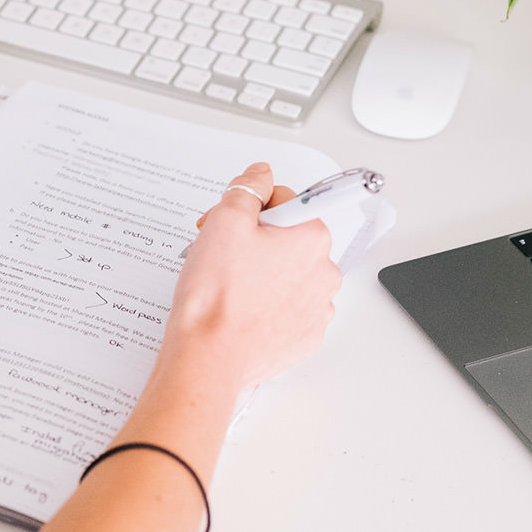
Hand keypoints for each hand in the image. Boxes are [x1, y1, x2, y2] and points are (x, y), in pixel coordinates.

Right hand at [165, 162, 340, 390]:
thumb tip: (261, 176)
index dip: (250, 208)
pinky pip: (287, 306)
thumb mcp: (224, 219)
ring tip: (229, 286)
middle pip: (287, 237)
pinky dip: (266, 303)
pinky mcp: (304, 336)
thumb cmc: (215, 294)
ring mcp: (317, 308)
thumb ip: (247, 187)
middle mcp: (324, 271)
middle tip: (222, 255)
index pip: (284, 200)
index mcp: (312, 237)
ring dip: (261, 271)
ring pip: (287, 272)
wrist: (207, 356)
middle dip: (255, 240)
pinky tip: (241, 308)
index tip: (230, 225)